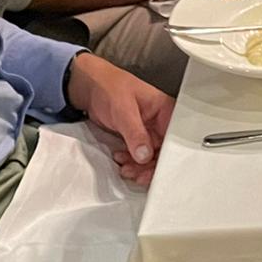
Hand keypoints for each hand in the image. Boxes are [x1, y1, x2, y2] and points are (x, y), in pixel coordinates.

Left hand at [65, 51, 174, 184]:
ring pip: (151, 156)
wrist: (88, 88)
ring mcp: (147, 130)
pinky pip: (139, 154)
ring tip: (126, 168)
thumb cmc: (108, 86)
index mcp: (165, 110)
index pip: (173, 139)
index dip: (166, 157)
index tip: (155, 170)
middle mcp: (159, 121)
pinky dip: (131, 162)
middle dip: (150, 166)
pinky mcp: (135, 136)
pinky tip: (121, 160)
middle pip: (163, 151)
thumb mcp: (123, 110)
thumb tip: (145, 155)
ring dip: (139, 166)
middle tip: (138, 175)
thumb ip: (135, 133)